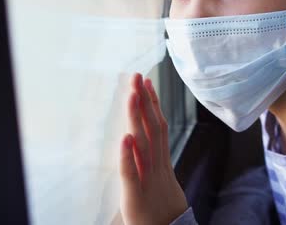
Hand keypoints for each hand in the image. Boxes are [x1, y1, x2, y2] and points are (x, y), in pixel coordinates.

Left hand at [119, 73, 187, 224]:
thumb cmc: (161, 208)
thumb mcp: (159, 179)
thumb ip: (151, 159)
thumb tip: (139, 138)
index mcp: (161, 161)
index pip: (158, 126)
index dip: (153, 104)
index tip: (148, 82)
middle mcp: (156, 166)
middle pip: (152, 128)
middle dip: (144, 101)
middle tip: (137, 77)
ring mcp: (147, 179)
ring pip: (142, 144)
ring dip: (136, 118)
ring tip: (131, 96)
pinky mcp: (134, 195)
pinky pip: (130, 173)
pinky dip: (127, 156)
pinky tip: (124, 138)